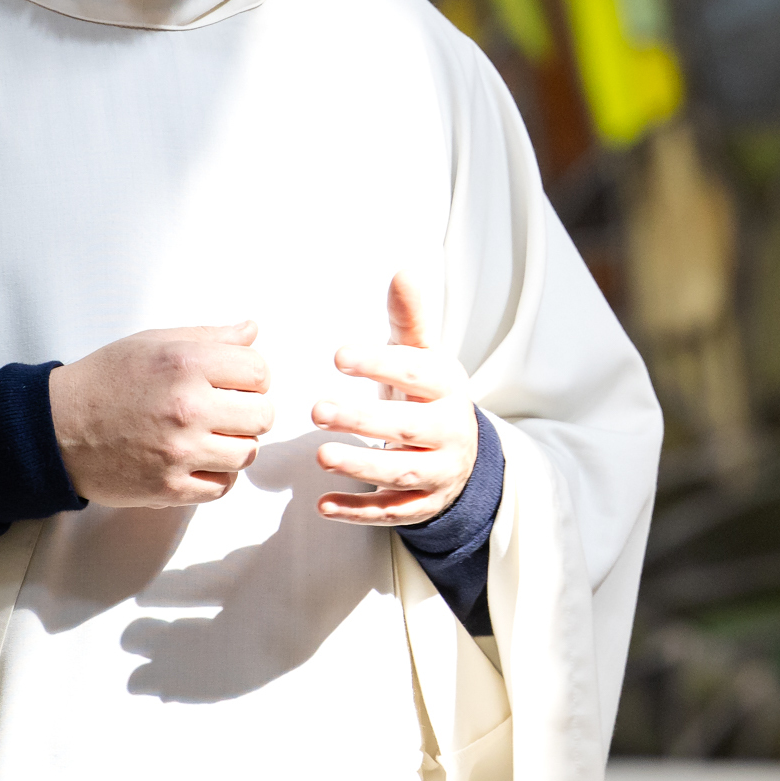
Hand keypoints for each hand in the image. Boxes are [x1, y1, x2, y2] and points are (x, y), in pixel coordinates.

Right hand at [47, 323, 272, 506]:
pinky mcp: (170, 488)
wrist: (56, 428)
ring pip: (248, 452)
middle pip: (263, 415)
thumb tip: (252, 330)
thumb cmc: (105, 381)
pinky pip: (223, 486)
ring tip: (211, 434)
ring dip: (236, 444)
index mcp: (186, 364)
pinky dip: (218, 474)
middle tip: (226, 409)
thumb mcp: (154, 342)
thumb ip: (210, 337)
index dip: (253, 376)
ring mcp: (179, 452)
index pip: (259, 371)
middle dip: (250, 410)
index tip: (237, 381)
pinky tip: (199, 459)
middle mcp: (187, 407)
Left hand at [312, 272, 477, 527]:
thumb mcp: (424, 355)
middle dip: (363, 421)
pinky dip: (360, 510)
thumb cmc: (427, 394)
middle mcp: (449, 430)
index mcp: (446, 387)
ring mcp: (439, 471)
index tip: (338, 356)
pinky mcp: (424, 504)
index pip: (415, 373)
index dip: (379, 364)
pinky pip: (393, 512)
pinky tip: (325, 503)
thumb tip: (405, 268)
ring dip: (361, 466)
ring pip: (402, 473)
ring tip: (321, 454)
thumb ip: (409, 317)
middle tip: (316, 409)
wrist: (463, 452)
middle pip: (407, 428)